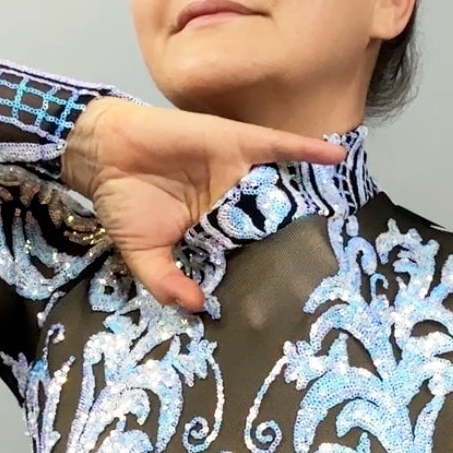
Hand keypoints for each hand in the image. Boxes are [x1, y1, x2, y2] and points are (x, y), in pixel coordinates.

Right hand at [62, 99, 346, 310]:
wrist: (103, 156)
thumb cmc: (123, 203)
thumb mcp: (144, 254)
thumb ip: (168, 283)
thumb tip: (199, 309)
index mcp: (214, 228)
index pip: (252, 249)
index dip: (273, 265)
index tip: (301, 289)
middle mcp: (232, 200)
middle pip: (276, 218)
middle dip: (303, 234)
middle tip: (336, 257)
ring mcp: (237, 171)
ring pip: (283, 184)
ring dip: (314, 194)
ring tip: (350, 213)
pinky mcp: (236, 143)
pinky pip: (277, 145)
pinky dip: (305, 148)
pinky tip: (336, 157)